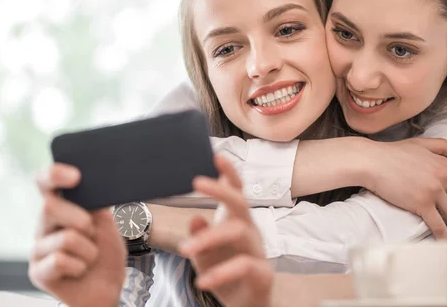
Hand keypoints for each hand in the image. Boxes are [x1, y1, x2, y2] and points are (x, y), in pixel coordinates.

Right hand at [28, 163, 124, 306]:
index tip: (75, 176)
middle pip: (50, 206)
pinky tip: (80, 270)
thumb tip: (91, 182)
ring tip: (89, 256)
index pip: (45, 182)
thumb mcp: (106, 222)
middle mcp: (44, 224)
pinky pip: (60, 260)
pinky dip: (80, 266)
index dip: (54, 174)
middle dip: (81, 220)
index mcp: (60, 207)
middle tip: (92, 233)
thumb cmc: (106, 253)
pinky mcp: (37, 271)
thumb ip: (95, 203)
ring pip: (66, 237)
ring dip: (89, 250)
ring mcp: (38, 248)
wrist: (108, 288)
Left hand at [178, 156, 273, 306]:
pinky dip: (220, 273)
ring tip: (184, 250)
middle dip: (220, 189)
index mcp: (235, 221)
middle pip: (240, 203)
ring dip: (209, 238)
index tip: (216, 155)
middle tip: (197, 181)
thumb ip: (198, 236)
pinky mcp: (262, 274)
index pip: (236, 191)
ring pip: (238, 231)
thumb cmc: (225, 273)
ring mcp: (257, 251)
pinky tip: (202, 280)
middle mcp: (249, 231)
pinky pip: (243, 266)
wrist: (246, 306)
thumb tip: (195, 218)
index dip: (229, 173)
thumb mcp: (204, 254)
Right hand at [366, 138, 446, 247]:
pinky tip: (446, 244)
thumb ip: (444, 146)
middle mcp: (443, 178)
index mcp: (445, 166)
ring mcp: (433, 192)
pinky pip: (438, 224)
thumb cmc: (391, 153)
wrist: (371, 161)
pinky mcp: (421, 204)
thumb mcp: (421, 144)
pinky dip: (445, 237)